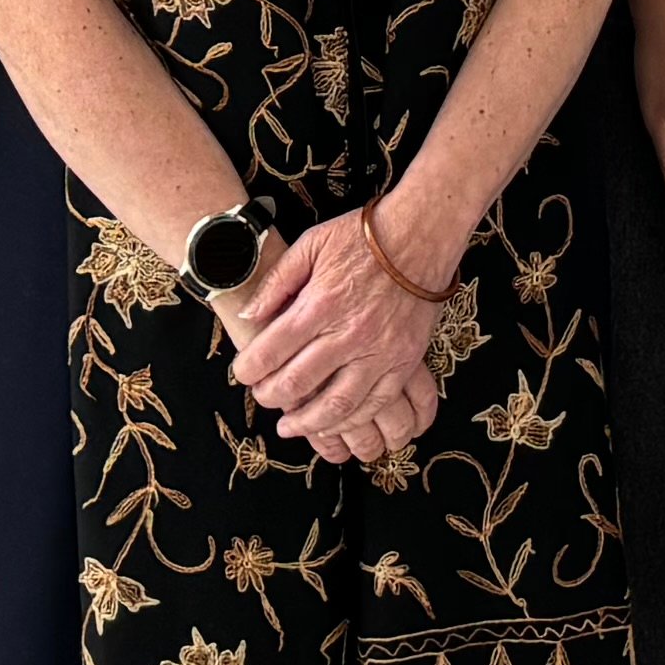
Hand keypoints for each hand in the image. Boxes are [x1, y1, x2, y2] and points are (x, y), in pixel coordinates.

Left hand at [224, 204, 452, 464]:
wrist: (421, 236)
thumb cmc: (365, 238)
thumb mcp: (312, 244)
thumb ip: (277, 282)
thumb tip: (248, 315)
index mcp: (320, 304)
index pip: (272, 350)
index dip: (249, 369)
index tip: (242, 374)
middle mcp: (349, 334)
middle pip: (298, 383)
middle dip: (271, 396)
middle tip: (262, 397)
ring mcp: (379, 352)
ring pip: (337, 405)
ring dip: (308, 423)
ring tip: (291, 428)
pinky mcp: (404, 362)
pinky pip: (375, 404)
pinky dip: (352, 421)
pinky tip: (333, 423)